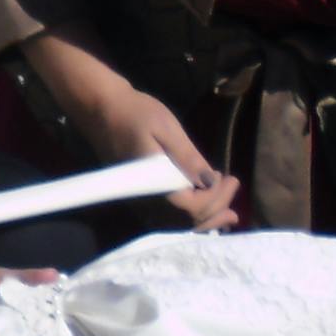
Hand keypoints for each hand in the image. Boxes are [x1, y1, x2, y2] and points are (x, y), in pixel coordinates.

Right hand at [17, 23, 238, 232]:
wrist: (101, 110)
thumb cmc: (135, 113)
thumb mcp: (167, 129)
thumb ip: (188, 157)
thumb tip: (211, 181)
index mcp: (152, 185)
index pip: (192, 207)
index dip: (216, 198)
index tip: (231, 179)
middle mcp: (145, 201)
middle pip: (186, 221)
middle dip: (216, 209)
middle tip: (234, 188)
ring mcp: (139, 203)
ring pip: (176, 225)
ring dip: (205, 220)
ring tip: (228, 214)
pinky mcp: (138, 198)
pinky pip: (167, 218)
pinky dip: (189, 218)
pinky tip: (203, 210)